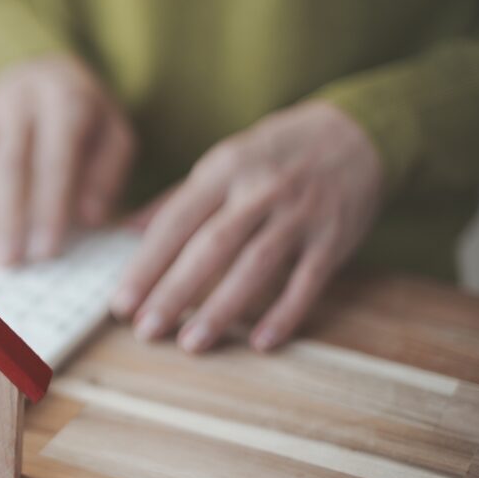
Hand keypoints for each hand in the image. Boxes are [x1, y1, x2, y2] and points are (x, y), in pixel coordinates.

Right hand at [0, 56, 134, 263]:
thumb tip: (88, 216)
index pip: (53, 159)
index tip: (44, 252)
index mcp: (63, 99)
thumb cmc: (82, 118)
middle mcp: (17, 97)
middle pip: (5, 161)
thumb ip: (108, 174)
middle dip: (4, 216)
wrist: (46, 72)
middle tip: (5, 261)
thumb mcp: (114, 135)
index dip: (48, 208)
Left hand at [110, 100, 383, 352]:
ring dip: (222, 309)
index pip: (176, 221)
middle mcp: (261, 189)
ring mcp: (301, 214)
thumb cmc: (275, 154)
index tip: (121, 302)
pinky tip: (261, 343)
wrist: (357, 133)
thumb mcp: (223, 161)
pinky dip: (285, 314)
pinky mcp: (335, 238)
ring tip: (191, 344)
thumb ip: (176, 200)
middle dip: (174, 292)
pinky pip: (308, 282)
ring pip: (256, 266)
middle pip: (211, 247)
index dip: (146, 264)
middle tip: (146, 330)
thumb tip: (126, 233)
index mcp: (224, 169)